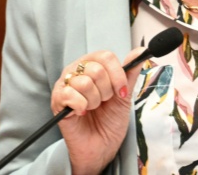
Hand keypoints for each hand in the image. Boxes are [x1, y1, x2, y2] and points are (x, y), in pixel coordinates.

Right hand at [51, 48, 145, 174]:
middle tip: (103, 102)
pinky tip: (82, 112)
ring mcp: (65, 85)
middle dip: (106, 91)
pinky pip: (71, 95)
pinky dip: (82, 106)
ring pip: (84, 82)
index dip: (117, 74)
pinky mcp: (57, 100)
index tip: (121, 91)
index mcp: (92, 65)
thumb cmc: (110, 120)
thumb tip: (140, 51)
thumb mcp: (123, 95)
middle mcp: (76, 71)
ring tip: (93, 108)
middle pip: (96, 69)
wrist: (102, 146)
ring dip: (94, 101)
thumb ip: (130, 73)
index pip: (105, 56)